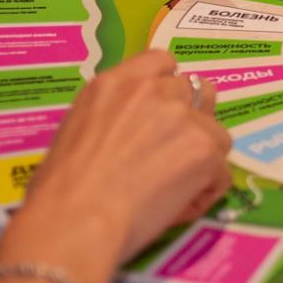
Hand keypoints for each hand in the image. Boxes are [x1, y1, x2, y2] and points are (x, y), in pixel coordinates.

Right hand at [19, 51, 231, 261]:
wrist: (76, 220)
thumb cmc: (60, 189)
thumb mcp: (76, 129)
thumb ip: (112, 117)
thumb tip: (130, 133)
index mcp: (115, 83)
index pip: (162, 61)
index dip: (168, 85)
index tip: (162, 110)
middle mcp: (153, 91)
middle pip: (195, 91)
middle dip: (190, 118)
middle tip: (173, 152)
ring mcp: (183, 117)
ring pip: (215, 130)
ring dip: (202, 153)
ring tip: (178, 184)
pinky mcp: (205, 149)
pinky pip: (222, 170)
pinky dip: (207, 189)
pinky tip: (182, 206)